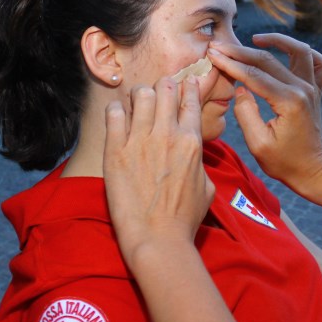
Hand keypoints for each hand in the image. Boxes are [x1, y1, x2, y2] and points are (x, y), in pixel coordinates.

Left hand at [103, 77, 215, 270]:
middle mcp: (167, 135)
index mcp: (191, 141)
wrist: (158, 239)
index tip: (185, 81)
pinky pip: (115, 114)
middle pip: (165, 89)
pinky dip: (117, 110)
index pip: (190, 100)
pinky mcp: (116, 151)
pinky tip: (119, 117)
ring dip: (140, 96)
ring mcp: (140, 141)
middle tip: (158, 92)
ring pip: (141, 95)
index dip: (188, 87)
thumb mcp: (206, 187)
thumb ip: (200, 163)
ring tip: (137, 104)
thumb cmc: (184, 219)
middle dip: (163, 86)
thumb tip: (194, 155)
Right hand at [207, 33, 321, 193]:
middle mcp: (303, 90)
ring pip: (299, 51)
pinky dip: (304, 53)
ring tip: (255, 39)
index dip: (230, 64)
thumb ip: (246, 113)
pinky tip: (287, 51)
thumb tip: (240, 88)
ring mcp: (313, 88)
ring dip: (278, 41)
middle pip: (269, 60)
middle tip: (219, 46)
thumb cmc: (283, 162)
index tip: (212, 55)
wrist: (311, 170)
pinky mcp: (316, 90)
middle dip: (241, 52)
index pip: (254, 75)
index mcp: (289, 102)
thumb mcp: (257, 143)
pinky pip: (319, 63)